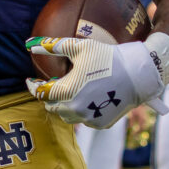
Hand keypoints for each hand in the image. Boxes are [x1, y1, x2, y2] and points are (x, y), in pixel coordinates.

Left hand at [25, 32, 168, 128]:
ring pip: (67, 116)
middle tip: (52, 85)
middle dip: (48, 97)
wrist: (138, 74)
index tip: (30, 80)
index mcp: (67, 91)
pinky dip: (80, 111)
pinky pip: (84, 120)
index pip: (40, 93)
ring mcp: (89, 119)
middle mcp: (76, 109)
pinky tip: (86, 98)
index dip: (32, 86)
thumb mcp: (80, 47)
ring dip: (63, 106)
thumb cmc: (108, 57)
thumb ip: (53, 46)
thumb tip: (30, 44)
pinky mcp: (101, 123)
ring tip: (68, 91)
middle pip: (52, 108)